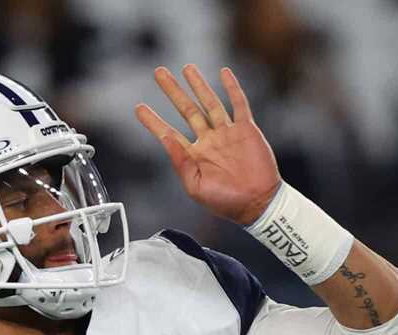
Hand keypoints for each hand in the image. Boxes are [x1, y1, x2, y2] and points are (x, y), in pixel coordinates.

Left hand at [135, 65, 281, 225]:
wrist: (258, 203)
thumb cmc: (226, 202)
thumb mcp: (195, 187)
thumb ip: (180, 162)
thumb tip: (165, 139)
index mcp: (193, 156)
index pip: (169, 133)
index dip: (153, 121)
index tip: (139, 108)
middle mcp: (208, 141)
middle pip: (187, 109)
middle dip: (173, 91)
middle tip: (159, 73)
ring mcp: (227, 133)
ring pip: (210, 102)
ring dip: (198, 85)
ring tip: (186, 68)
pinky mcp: (246, 130)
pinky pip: (239, 104)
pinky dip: (232, 88)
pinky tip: (224, 73)